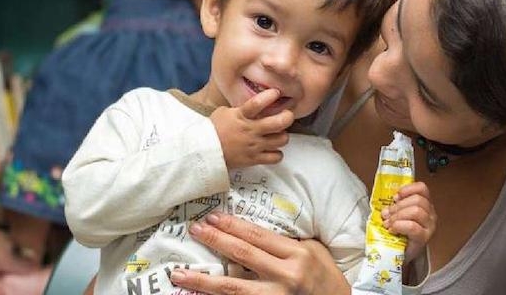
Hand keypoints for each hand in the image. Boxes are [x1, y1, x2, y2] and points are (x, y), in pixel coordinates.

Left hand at [169, 213, 349, 294]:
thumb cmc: (326, 276)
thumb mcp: (313, 251)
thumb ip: (285, 243)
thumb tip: (253, 233)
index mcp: (297, 255)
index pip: (258, 237)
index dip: (233, 226)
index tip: (213, 217)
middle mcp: (286, 276)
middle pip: (242, 255)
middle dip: (216, 241)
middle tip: (195, 230)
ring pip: (232, 288)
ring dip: (202, 281)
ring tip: (179, 274)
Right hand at [210, 88, 293, 168]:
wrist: (204, 152)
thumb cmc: (213, 130)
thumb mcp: (224, 113)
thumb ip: (241, 109)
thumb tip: (254, 106)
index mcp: (241, 116)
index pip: (258, 103)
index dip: (270, 96)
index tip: (276, 92)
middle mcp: (251, 130)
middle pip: (279, 122)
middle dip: (287, 117)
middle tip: (286, 116)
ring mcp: (254, 145)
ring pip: (281, 140)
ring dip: (282, 136)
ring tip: (278, 135)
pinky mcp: (254, 159)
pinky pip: (275, 157)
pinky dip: (277, 154)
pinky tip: (272, 150)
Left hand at [381, 182, 436, 262]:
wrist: (401, 256)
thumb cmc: (400, 234)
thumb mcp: (399, 216)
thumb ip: (396, 207)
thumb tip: (386, 204)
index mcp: (425, 205)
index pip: (422, 189)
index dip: (408, 189)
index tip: (396, 196)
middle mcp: (430, 215)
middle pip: (417, 200)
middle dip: (398, 206)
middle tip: (386, 214)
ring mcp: (429, 227)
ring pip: (416, 211)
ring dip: (398, 216)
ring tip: (388, 223)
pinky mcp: (424, 238)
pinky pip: (412, 226)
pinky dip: (399, 226)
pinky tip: (393, 229)